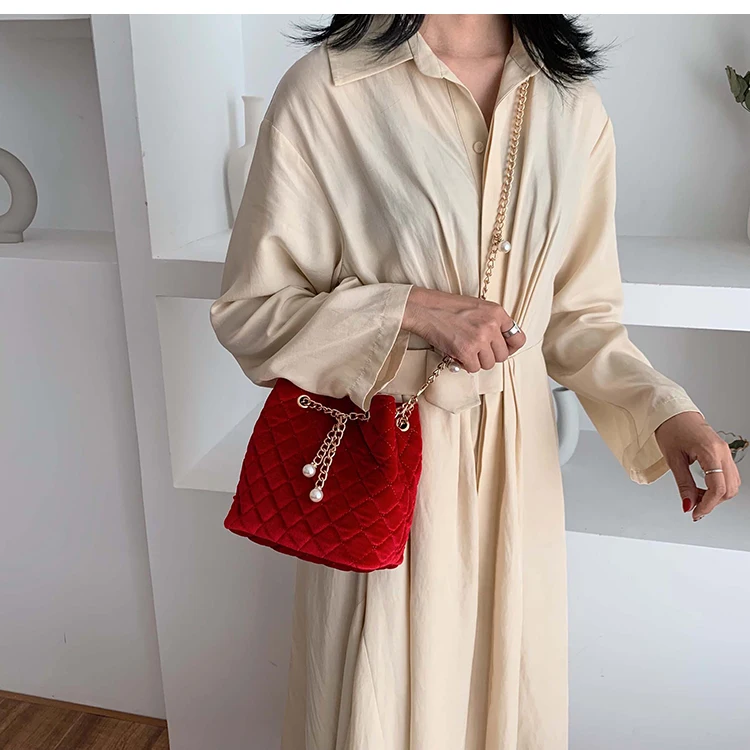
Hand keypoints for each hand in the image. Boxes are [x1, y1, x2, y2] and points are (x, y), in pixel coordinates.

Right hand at [402, 286, 525, 372]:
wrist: (425, 309)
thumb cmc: (446, 308)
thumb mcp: (477, 308)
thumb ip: (492, 322)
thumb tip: (500, 344)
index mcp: (497, 312)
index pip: (518, 338)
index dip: (511, 348)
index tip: (502, 350)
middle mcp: (491, 325)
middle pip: (503, 355)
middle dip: (489, 356)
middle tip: (476, 351)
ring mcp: (479, 338)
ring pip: (489, 364)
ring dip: (477, 361)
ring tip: (465, 351)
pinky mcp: (466, 351)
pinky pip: (474, 368)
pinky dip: (465, 365)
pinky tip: (457, 355)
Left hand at [655, 411, 740, 520]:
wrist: (672, 411)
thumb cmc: (670, 428)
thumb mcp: (673, 459)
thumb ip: (683, 484)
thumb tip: (688, 505)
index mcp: (711, 452)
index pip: (718, 487)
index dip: (708, 505)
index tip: (695, 513)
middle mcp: (723, 452)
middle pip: (729, 488)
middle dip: (713, 501)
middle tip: (693, 506)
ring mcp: (725, 451)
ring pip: (732, 483)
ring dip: (716, 495)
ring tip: (695, 496)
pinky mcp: (722, 452)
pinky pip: (728, 475)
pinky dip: (718, 485)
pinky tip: (702, 487)